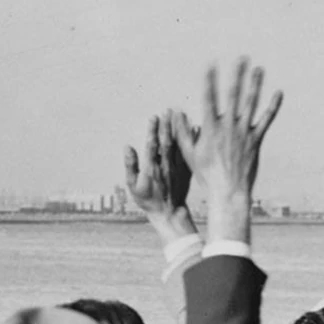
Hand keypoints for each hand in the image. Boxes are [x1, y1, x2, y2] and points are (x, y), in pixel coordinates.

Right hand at [125, 111, 196, 242]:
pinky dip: (193, 140)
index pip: (152, 145)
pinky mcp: (186, 171)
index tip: (154, 117)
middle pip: (167, 141)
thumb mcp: (132, 186)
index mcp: (152, 168)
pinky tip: (195, 128)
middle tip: (168, 110)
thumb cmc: (148, 201)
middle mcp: (166, 165)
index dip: (153, 130)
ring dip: (179, 128)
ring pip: (179, 144)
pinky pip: (190, 153)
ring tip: (180, 113)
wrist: (168, 213)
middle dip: (168, 125)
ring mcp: (178, 168)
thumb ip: (130, 165)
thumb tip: (128, 147)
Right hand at [175, 58, 282, 201]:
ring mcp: (244, 133)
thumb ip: (181, 132)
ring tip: (259, 68)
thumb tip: (175, 112)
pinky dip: (273, 106)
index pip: (209, 99)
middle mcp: (228, 127)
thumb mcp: (188, 153)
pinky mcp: (256, 140)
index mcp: (210, 129)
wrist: (228, 191)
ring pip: (251, 103)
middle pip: (233, 95)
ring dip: (256, 84)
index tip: (210, 64)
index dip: (210, 80)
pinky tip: (278, 93)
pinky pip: (266, 120)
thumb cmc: (206, 174)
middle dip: (237, 75)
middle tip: (242, 58)